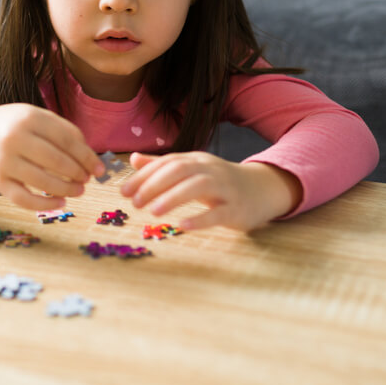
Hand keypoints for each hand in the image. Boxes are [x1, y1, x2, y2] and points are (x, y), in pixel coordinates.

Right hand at [0, 104, 104, 210]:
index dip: (87, 156)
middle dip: (78, 173)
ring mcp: (4, 161)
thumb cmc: (10, 125)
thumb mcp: (33, 116)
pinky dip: (45, 205)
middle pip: (57, 160)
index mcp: (28, 117)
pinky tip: (60, 202)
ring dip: (66, 189)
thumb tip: (90, 158)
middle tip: (88, 179)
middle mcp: (14, 138)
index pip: (67, 139)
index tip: (99, 168)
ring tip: (78, 190)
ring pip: (43, 182)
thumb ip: (61, 130)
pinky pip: (24, 199)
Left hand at [121, 151, 301, 231]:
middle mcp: (209, 170)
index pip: (167, 163)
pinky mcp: (236, 209)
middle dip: (154, 185)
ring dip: (173, 198)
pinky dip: (200, 218)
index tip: (123, 191)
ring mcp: (225, 188)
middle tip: (134, 203)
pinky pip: (217, 212)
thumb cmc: (220, 181)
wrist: (261, 189)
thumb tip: (133, 159)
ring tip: (153, 212)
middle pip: (179, 171)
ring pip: (198, 187)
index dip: (143, 176)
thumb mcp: (192, 169)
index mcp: (196, 161)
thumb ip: (163, 165)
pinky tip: (182, 225)